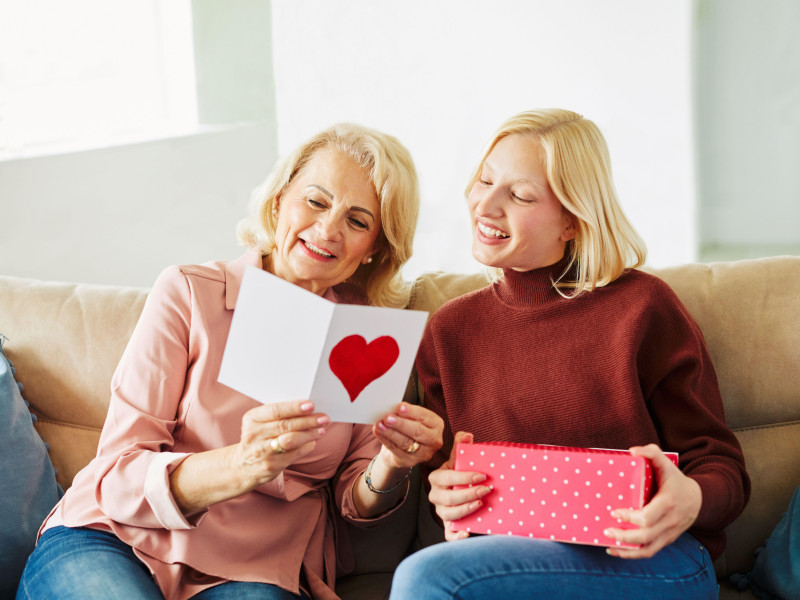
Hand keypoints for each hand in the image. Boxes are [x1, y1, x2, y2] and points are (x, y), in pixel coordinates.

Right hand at [231, 400, 329, 487]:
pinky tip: (312, 442)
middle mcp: (254, 435)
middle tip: (324, 418)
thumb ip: (279, 415)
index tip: (311, 405)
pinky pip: (294, 455)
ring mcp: (262, 452)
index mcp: (252, 419)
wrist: (243, 466)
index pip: (275, 410)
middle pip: (285, 425)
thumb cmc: (258, 438)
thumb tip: (308, 408)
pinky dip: (306, 447)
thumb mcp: (260, 423)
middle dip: (308, 421)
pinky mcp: (271, 466)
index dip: (294, 408)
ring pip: (291, 440)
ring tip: (321, 429)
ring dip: (309, 434)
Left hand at [372, 402, 443, 469]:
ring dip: (390, 432)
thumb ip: (406, 413)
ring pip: (405, 442)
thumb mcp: (411, 418)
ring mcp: (423, 453)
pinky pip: (396, 449)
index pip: (425, 416)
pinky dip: (385, 439)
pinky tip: (378, 432)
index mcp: (436, 424)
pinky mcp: (410, 461)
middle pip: (417, 431)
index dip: (412, 412)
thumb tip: (393, 408)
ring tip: (379, 425)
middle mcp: (434, 440)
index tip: (399, 407)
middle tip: (387, 417)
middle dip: (401, 423)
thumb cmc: (408, 428)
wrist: (402, 449)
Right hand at [427, 431, 491, 540]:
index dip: (463, 477)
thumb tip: (467, 435)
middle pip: (448, 498)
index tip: (482, 476)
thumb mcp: (458, 460)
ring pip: (447, 514)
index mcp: (437, 478)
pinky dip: (456, 535)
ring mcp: (441, 511)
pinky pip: (448, 534)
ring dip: (464, 510)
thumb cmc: (460, 475)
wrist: (461, 491)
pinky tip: (467, 533)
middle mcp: (436, 496)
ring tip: (480, 504)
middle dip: (467, 493)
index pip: (446, 478)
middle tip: (486, 490)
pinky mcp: (448, 526)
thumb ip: (461, 447)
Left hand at [604, 444, 701, 558]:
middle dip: (624, 535)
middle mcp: (669, 521)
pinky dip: (633, 555)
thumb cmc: (676, 480)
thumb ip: (651, 452)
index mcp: (668, 503)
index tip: (614, 512)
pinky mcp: (666, 540)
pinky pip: (650, 552)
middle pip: (645, 536)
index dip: (630, 517)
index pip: (647, 517)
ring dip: (626, 549)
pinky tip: (617, 551)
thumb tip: (632, 451)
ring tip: (608, 544)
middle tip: (607, 530)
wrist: (699, 500)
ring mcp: (669, 533)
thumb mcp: (666, 463)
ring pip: (648, 549)